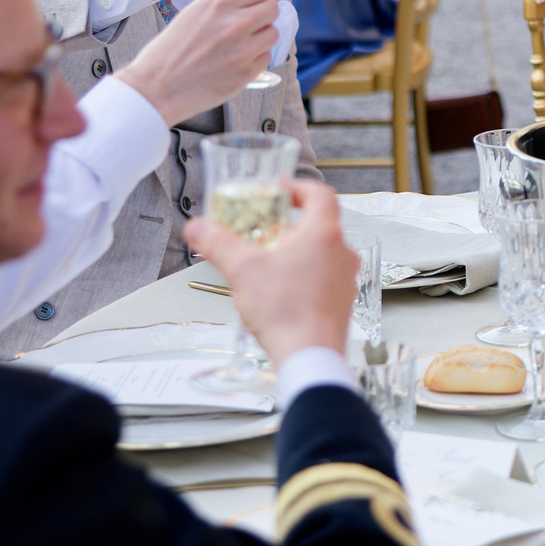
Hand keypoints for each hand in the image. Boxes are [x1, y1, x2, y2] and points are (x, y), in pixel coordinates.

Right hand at [114, 0, 280, 121]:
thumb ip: (225, 3)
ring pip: (273, 33)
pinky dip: (255, 59)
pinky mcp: (247, 73)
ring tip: (240, 45)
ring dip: (261, 38)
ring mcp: (243, 49)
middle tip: (250, 25)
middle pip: (273, 9)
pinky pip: (265, 58)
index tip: (253, 4)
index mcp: (218, 2)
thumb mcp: (193, 12)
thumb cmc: (171, 49)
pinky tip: (234, 62)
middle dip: (263, 16)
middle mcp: (235, 23)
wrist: (157, 86)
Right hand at [185, 181, 354, 361]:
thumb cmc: (287, 313)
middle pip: (319, 224)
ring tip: (268, 262)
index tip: (279, 192)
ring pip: (322, 253)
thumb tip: (198, 228)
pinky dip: (304, 275)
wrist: (310, 356)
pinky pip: (324, 277)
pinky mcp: (342, 301)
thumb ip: (218, 243)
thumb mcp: (242, 270)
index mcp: (324, 234)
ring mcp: (346, 278)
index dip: (298, 188)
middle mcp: (342, 253)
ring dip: (296, 251)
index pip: (320, 194)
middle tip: (265, 229)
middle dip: (289, 224)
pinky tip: (280, 291)